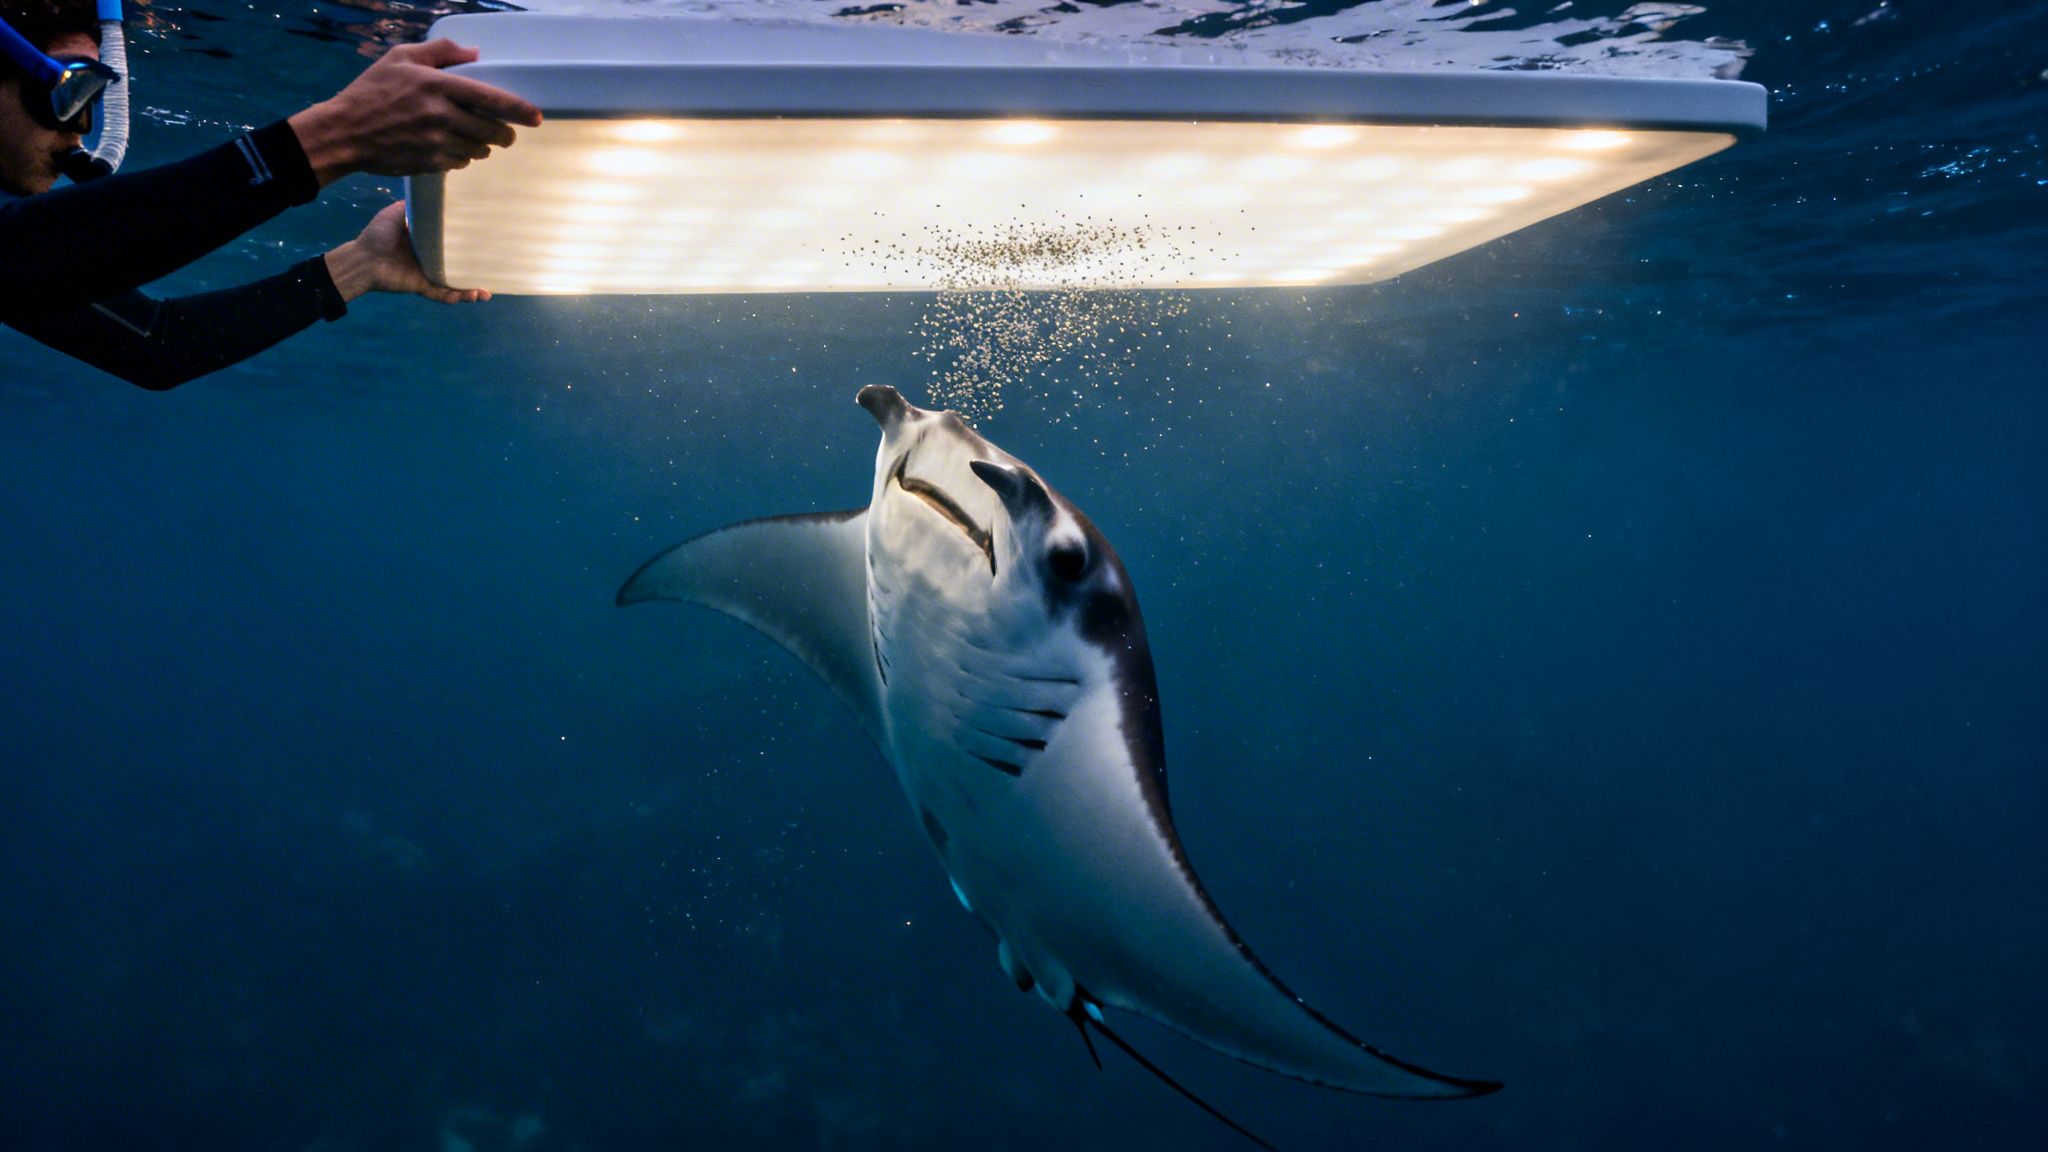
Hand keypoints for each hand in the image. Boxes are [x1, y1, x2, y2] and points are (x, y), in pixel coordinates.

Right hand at [288, 39, 542, 185]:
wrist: (344, 132)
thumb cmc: (371, 91)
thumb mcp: (401, 57)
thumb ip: (440, 51)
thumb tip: (475, 53)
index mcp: (438, 86)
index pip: (491, 99)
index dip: (520, 110)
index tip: (536, 117)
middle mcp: (441, 116)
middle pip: (492, 131)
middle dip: (504, 134)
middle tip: (505, 133)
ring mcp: (436, 143)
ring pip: (478, 150)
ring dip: (483, 147)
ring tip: (478, 140)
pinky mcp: (430, 163)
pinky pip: (460, 163)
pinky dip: (463, 157)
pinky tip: (453, 148)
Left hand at [323, 202, 489, 304]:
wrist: (363, 259)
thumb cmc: (378, 234)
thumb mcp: (395, 213)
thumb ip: (412, 206)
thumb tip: (431, 194)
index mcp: (425, 240)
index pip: (450, 240)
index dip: (466, 239)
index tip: (483, 235)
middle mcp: (430, 258)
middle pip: (457, 264)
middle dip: (475, 268)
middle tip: (494, 266)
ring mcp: (427, 274)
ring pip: (454, 283)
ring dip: (471, 289)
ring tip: (487, 292)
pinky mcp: (422, 287)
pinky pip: (443, 294)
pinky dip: (457, 296)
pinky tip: (473, 296)